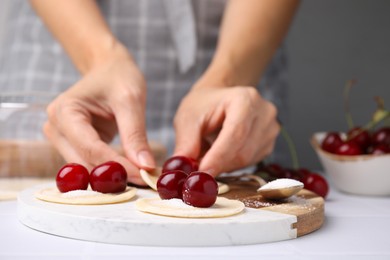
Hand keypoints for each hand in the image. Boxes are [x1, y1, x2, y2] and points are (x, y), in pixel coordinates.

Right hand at [44, 52, 154, 184]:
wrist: (109, 68)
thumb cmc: (118, 76)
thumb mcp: (130, 100)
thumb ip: (135, 134)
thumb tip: (145, 167)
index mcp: (64, 112)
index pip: (91, 148)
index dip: (118, 165)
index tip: (144, 176)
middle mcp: (56, 128)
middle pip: (84, 163)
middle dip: (115, 173)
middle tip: (146, 180)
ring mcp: (63, 139)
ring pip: (86, 168)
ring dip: (112, 175)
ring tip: (142, 177)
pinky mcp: (75, 145)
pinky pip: (91, 163)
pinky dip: (111, 169)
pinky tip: (132, 170)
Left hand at [173, 85, 279, 175]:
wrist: (218, 99)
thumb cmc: (203, 105)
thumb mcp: (187, 118)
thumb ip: (186, 143)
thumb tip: (183, 168)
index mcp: (244, 99)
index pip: (235, 133)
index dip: (218, 156)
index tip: (201, 172)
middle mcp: (264, 112)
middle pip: (242, 151)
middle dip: (218, 163)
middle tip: (197, 168)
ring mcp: (270, 128)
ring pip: (247, 160)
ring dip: (223, 165)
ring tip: (207, 155)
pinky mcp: (269, 143)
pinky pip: (251, 162)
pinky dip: (232, 164)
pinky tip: (221, 154)